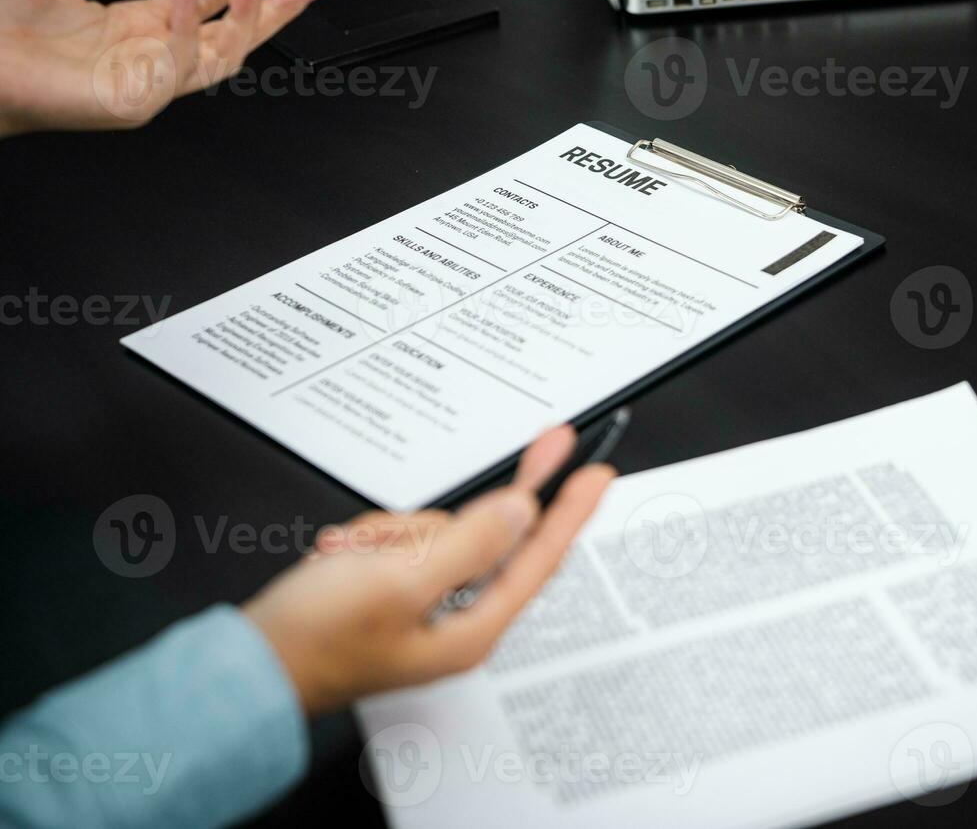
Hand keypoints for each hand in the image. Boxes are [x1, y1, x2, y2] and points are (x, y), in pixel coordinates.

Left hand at [0, 0, 326, 137]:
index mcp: (138, 30)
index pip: (210, 6)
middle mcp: (151, 58)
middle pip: (234, 36)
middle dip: (276, 8)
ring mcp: (146, 82)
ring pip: (220, 55)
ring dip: (247, 15)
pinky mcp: (133, 100)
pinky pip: (175, 65)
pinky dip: (187, 28)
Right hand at [243, 426, 613, 715]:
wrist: (246, 665)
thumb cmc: (315, 639)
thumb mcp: (399, 580)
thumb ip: (468, 543)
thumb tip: (522, 513)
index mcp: (471, 628)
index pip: (539, 558)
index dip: (572, 511)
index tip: (599, 473)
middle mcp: (455, 618)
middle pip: (492, 536)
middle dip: (468, 512)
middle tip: (550, 442)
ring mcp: (422, 603)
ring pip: (438, 530)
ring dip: (393, 533)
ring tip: (352, 558)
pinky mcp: (392, 590)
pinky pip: (401, 541)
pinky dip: (371, 541)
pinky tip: (341, 558)